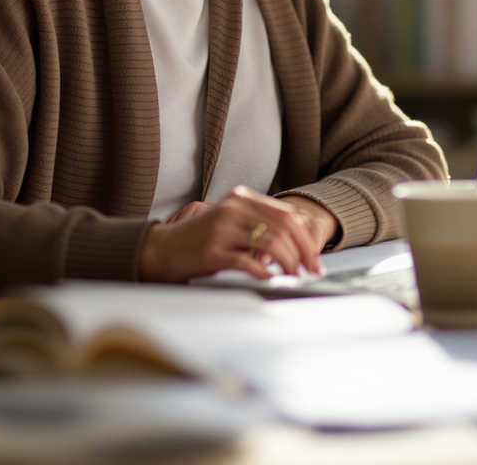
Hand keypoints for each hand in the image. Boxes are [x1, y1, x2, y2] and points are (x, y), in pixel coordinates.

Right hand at [139, 186, 327, 282]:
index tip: (314, 257)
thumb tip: (296, 245)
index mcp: (241, 198)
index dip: (306, 237)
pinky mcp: (212, 251)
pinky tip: (270, 279)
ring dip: (288, 264)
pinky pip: (247, 261)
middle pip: (283, 228)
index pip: (286, 214)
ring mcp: (223, 229)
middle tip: (311, 270)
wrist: (162, 249)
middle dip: (303, 252)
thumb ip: (258, 225)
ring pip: (270, 243)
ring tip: (293, 277)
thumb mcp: (231, 223)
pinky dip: (263, 272)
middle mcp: (233, 208)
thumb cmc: (199, 240)